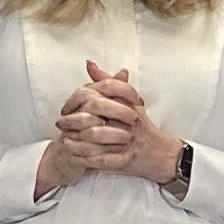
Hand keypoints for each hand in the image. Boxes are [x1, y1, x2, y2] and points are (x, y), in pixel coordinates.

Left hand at [70, 60, 181, 188]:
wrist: (163, 154)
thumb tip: (89, 64)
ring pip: (97, 140)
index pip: (100, 97)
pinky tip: (77, 157)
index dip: (78, 102)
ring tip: (64, 142)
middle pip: (95, 118)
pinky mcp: (127, 160)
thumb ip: (108, 83)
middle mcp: (128, 121)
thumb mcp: (128, 102)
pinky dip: (88, 159)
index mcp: (127, 105)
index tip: (65, 107)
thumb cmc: (143, 127)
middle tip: (60, 124)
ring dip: (77, 142)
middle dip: (73, 122)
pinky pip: (103, 159)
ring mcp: (128, 141)